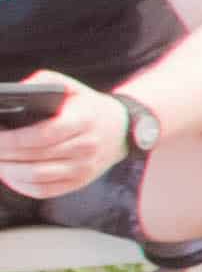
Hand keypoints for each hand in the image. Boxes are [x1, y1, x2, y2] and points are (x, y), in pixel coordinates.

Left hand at [0, 83, 132, 200]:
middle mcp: (87, 147)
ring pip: (37, 177)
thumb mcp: (71, 86)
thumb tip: (16, 92)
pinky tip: (8, 174)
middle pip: (36, 157)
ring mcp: (84, 168)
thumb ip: (44, 81)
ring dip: (8, 171)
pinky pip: (44, 190)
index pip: (43, 135)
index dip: (12, 139)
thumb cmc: (86, 105)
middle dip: (4, 154)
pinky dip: (20, 185)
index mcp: (84, 121)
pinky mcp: (79, 182)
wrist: (120, 129)